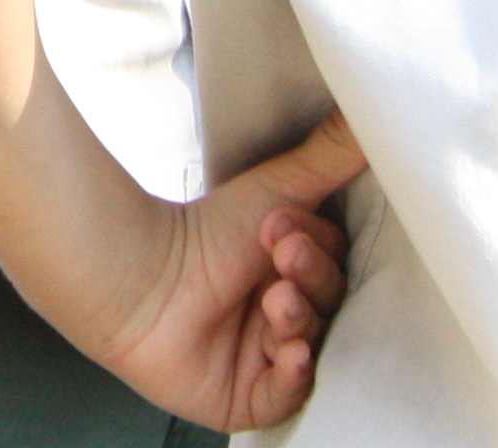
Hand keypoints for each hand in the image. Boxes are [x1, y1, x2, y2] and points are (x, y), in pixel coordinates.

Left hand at [79, 112, 363, 432]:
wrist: (126, 269)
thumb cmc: (196, 230)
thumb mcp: (275, 190)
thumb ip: (328, 155)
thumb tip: (371, 102)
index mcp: (298, 273)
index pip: (336, 269)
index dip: (315, 247)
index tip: (280, 223)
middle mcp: (288, 315)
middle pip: (328, 304)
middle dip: (308, 277)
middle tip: (275, 252)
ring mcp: (268, 357)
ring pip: (313, 345)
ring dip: (298, 318)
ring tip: (272, 294)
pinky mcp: (248, 395)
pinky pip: (289, 393)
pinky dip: (293, 372)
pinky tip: (285, 348)